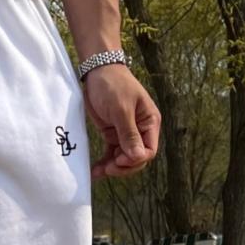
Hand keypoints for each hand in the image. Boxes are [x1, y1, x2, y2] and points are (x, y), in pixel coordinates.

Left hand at [80, 63, 160, 179]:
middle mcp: (140, 130)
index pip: (149, 151)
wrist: (97, 72)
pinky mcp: (112, 134)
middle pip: (136, 158)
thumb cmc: (113, 85)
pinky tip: (95, 171)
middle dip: (123, 166)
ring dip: (112, 167)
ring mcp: (126, 133)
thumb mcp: (121, 109)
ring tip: (98, 172)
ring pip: (123, 158)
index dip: (135, 160)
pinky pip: (111, 153)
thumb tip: (138, 157)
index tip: (119, 160)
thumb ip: (129, 133)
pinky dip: (104, 162)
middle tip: (107, 169)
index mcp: (150, 123)